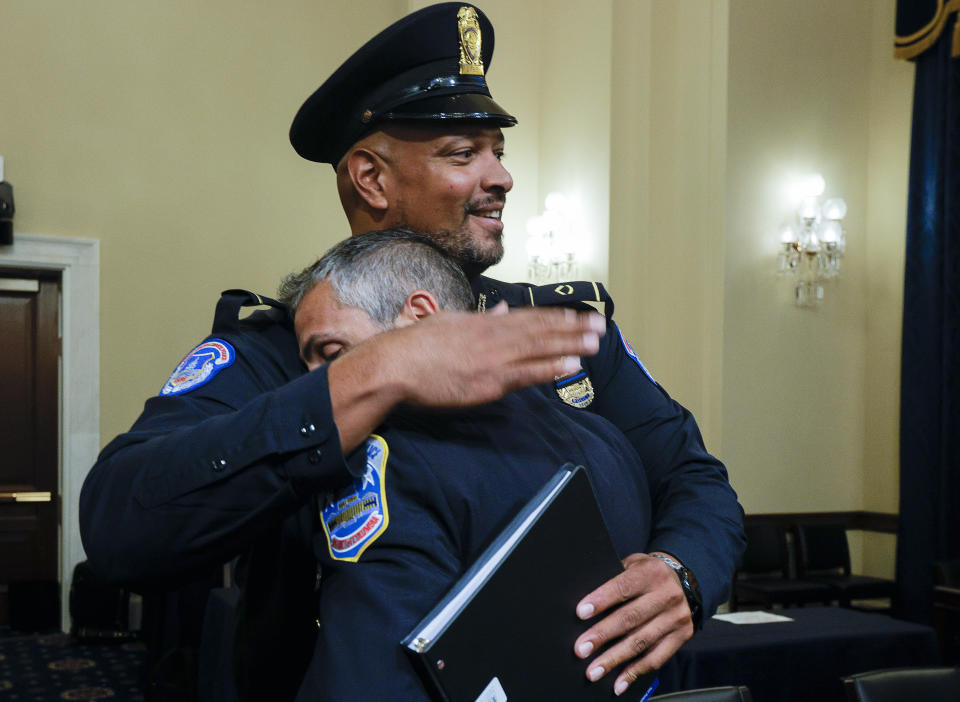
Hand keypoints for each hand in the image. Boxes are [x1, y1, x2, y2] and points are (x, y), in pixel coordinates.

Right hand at [329, 302, 605, 451]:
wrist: (393, 365)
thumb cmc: (413, 346)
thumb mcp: (449, 322)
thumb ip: (480, 318)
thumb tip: (503, 309)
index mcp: (483, 323)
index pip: (527, 318)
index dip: (555, 317)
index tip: (577, 315)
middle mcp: (493, 336)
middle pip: (540, 330)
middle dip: (572, 327)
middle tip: (600, 324)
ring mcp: (492, 359)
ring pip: (539, 349)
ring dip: (569, 344)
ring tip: (595, 342)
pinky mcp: (488, 382)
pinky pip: (526, 374)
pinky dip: (550, 368)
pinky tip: (571, 365)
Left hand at [573, 553, 693, 695]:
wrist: (683, 581)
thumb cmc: (647, 574)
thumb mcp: (632, 565)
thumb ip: (614, 580)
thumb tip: (586, 607)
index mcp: (650, 572)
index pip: (622, 587)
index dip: (601, 600)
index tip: (581, 613)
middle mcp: (666, 594)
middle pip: (630, 618)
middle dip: (603, 635)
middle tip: (582, 649)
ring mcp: (676, 617)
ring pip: (641, 642)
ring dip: (614, 659)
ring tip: (594, 671)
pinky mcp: (682, 636)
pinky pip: (656, 658)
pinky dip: (635, 672)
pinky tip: (619, 682)